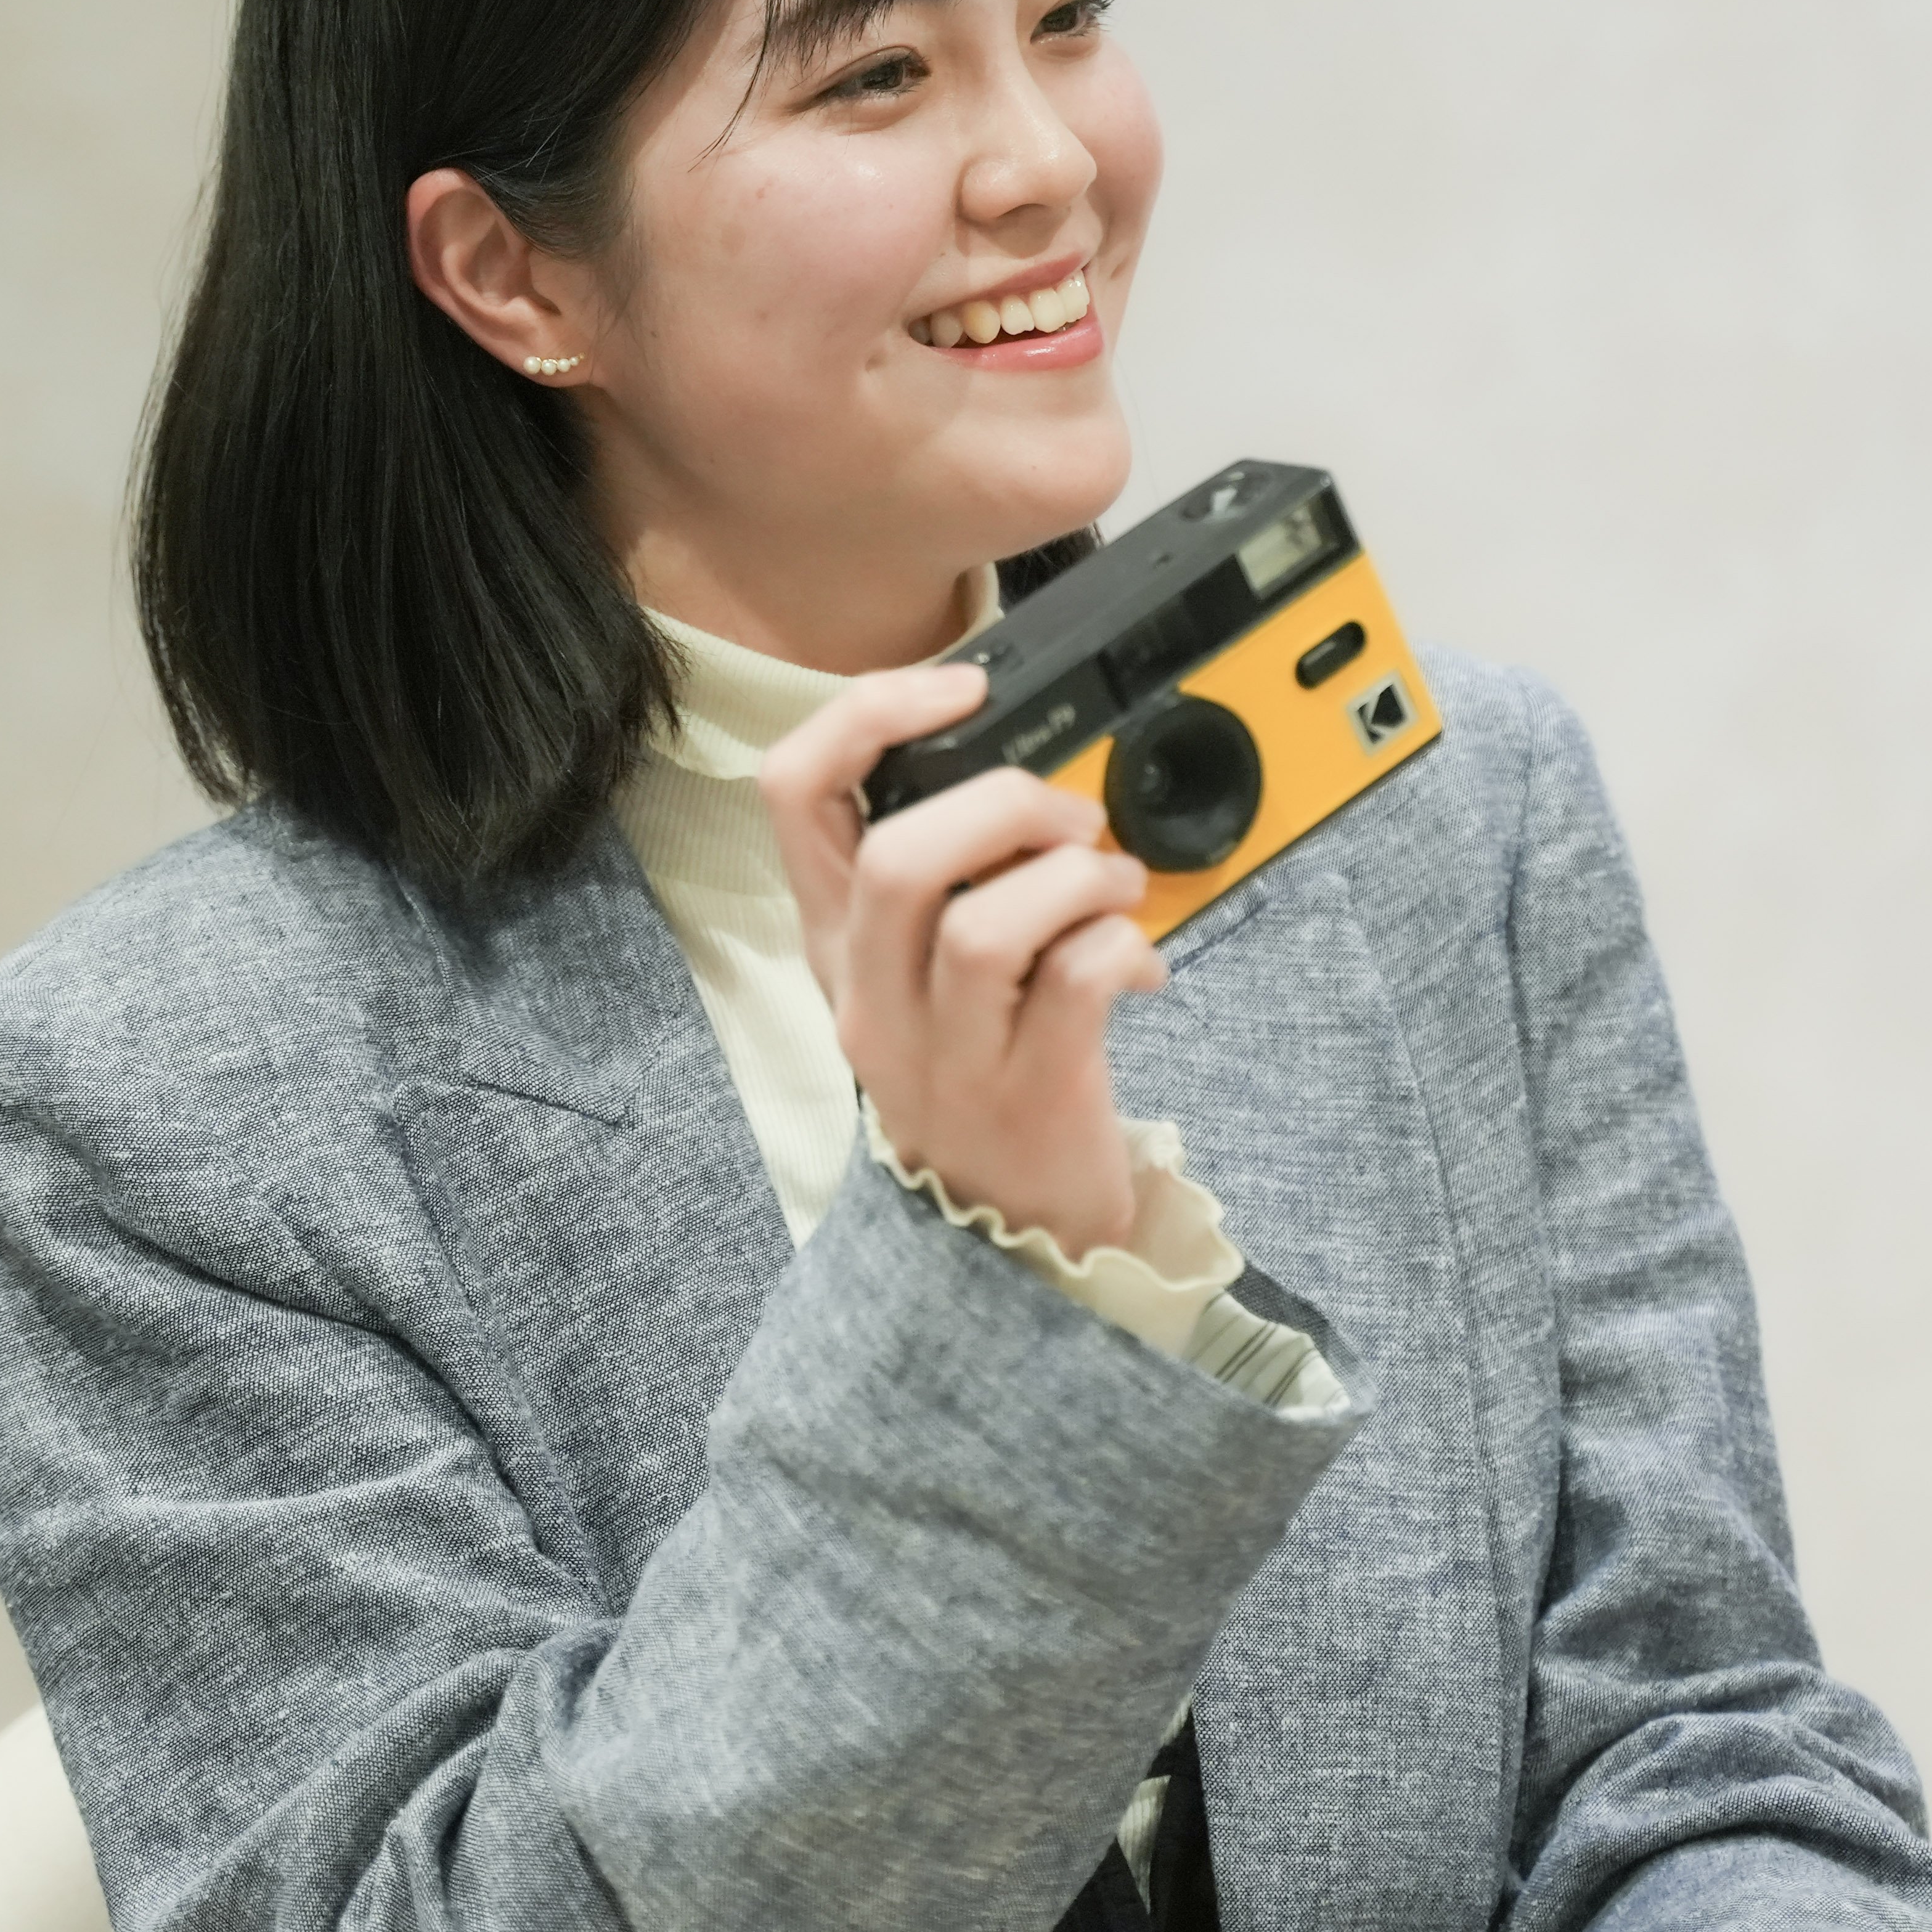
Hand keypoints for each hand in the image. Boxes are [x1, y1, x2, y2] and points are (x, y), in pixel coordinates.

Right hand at [757, 663, 1165, 1253]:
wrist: (1014, 1240)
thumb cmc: (984, 1077)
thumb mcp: (927, 977)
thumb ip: (949, 880)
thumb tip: (1026, 777)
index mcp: (838, 945)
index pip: (792, 794)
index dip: (868, 713)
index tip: (961, 690)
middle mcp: (872, 997)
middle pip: (895, 857)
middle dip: (1002, 803)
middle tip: (1068, 819)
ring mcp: (944, 1056)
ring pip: (985, 926)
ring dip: (1074, 877)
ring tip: (1114, 886)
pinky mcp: (1027, 1096)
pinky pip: (1075, 986)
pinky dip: (1120, 946)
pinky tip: (1139, 962)